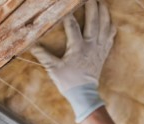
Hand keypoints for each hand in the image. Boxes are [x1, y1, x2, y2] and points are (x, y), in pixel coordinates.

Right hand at [30, 0, 116, 121]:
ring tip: (101, 3)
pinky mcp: (104, 54)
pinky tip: (110, 21)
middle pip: (93, 22)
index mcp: (78, 48)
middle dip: (92, 7)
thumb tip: (32, 45)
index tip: (66, 6)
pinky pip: (110, 38)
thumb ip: (44, 56)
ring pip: (105, 27)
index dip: (69, 15)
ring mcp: (99, 49)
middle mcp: (91, 46)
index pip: (73, 26)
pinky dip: (111, 28)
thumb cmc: (68, 82)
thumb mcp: (54, 69)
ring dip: (104, 14)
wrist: (84, 95)